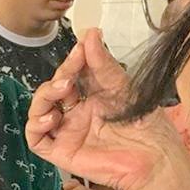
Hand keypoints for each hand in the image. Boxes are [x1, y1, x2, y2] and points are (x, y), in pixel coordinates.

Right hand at [27, 30, 188, 189]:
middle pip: (52, 90)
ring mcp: (67, 132)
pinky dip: (36, 125)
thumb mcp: (122, 86)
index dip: (70, 62)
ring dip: (44, 96)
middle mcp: (76, 114)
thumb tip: (89, 32)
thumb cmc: (145, 124)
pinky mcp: (62, 152)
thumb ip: (103, 63)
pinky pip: (36, 139)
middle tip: (70, 75)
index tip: (79, 50)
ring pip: (39, 111)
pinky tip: (51, 117)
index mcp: (91, 97)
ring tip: (62, 91)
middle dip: (58, 77)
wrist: (153, 156)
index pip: (70, 74)